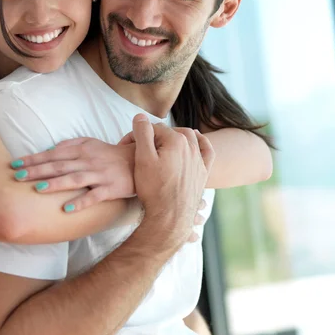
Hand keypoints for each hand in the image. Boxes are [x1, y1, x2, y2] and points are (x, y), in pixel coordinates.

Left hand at [10, 138, 135, 211]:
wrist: (139, 162)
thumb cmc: (110, 154)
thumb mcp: (91, 143)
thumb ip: (70, 144)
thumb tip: (48, 150)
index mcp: (82, 149)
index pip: (53, 154)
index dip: (34, 159)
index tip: (15, 164)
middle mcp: (89, 161)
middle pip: (60, 165)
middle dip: (38, 170)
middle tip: (18, 176)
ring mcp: (100, 175)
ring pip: (75, 178)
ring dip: (56, 184)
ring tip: (38, 189)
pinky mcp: (110, 188)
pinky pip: (94, 196)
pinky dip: (81, 202)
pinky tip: (67, 208)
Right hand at [131, 115, 213, 251]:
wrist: (169, 218)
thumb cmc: (153, 189)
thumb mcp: (142, 158)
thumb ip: (142, 133)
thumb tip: (140, 116)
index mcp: (176, 140)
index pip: (154, 129)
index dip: (139, 136)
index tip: (128, 146)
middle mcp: (191, 147)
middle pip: (171, 132)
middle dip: (157, 136)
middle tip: (142, 147)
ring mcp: (199, 160)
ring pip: (189, 138)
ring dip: (176, 137)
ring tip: (164, 143)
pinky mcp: (203, 173)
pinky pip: (207, 151)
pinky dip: (202, 143)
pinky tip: (196, 142)